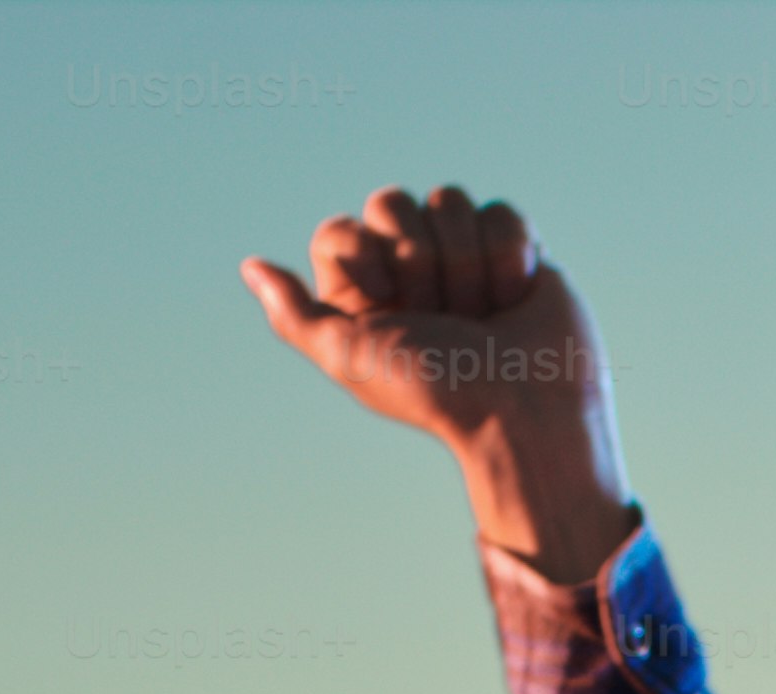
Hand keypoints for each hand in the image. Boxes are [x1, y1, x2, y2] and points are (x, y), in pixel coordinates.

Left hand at [240, 183, 631, 581]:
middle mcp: (408, 268)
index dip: (366, 259)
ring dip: (466, 263)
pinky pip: (501, 213)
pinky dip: (510, 256)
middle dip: (419, 260)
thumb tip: (251, 265)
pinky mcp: (514, 250)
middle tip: (443, 317)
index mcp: (363, 292)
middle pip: (391, 203)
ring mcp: (461, 254)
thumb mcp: (348, 357)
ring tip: (482, 316)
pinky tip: (514, 299)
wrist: (524, 410)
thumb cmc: (435, 391)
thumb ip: (294, 315)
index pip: (341, 230)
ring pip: (448, 200)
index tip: (389, 304)